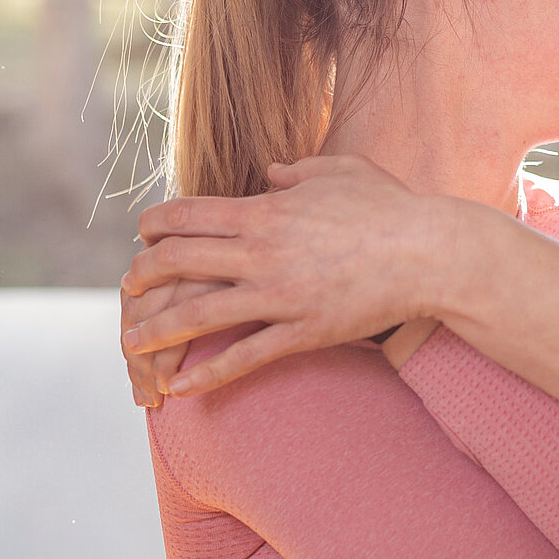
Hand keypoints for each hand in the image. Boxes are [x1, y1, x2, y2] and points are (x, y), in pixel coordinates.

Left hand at [121, 155, 456, 399]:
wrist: (431, 254)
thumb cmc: (391, 206)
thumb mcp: (339, 171)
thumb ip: (296, 170)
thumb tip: (270, 172)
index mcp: (265, 210)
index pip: (188, 215)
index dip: (155, 224)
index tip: (140, 234)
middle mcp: (262, 253)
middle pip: (179, 262)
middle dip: (142, 275)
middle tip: (127, 287)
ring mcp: (280, 296)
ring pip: (198, 315)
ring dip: (155, 330)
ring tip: (130, 343)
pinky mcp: (303, 332)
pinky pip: (243, 358)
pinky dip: (207, 374)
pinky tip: (180, 388)